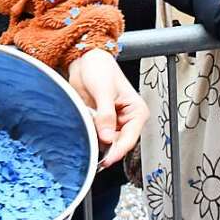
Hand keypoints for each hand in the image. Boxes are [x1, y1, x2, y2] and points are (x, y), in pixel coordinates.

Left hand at [67, 48, 147, 167]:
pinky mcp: (99, 121)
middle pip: (117, 143)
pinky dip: (89, 134)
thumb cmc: (100, 67)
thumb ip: (106, 114)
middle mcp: (126, 119)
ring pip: (105, 141)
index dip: (116, 151)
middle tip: (91, 153)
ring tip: (86, 132)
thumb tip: (107, 137)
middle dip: (104, 148)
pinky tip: (83, 128)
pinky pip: (95, 134)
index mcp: (136, 111)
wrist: (84, 59)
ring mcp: (112, 121)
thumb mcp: (104, 90)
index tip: (105, 160)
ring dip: (95, 140)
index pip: (129, 139)